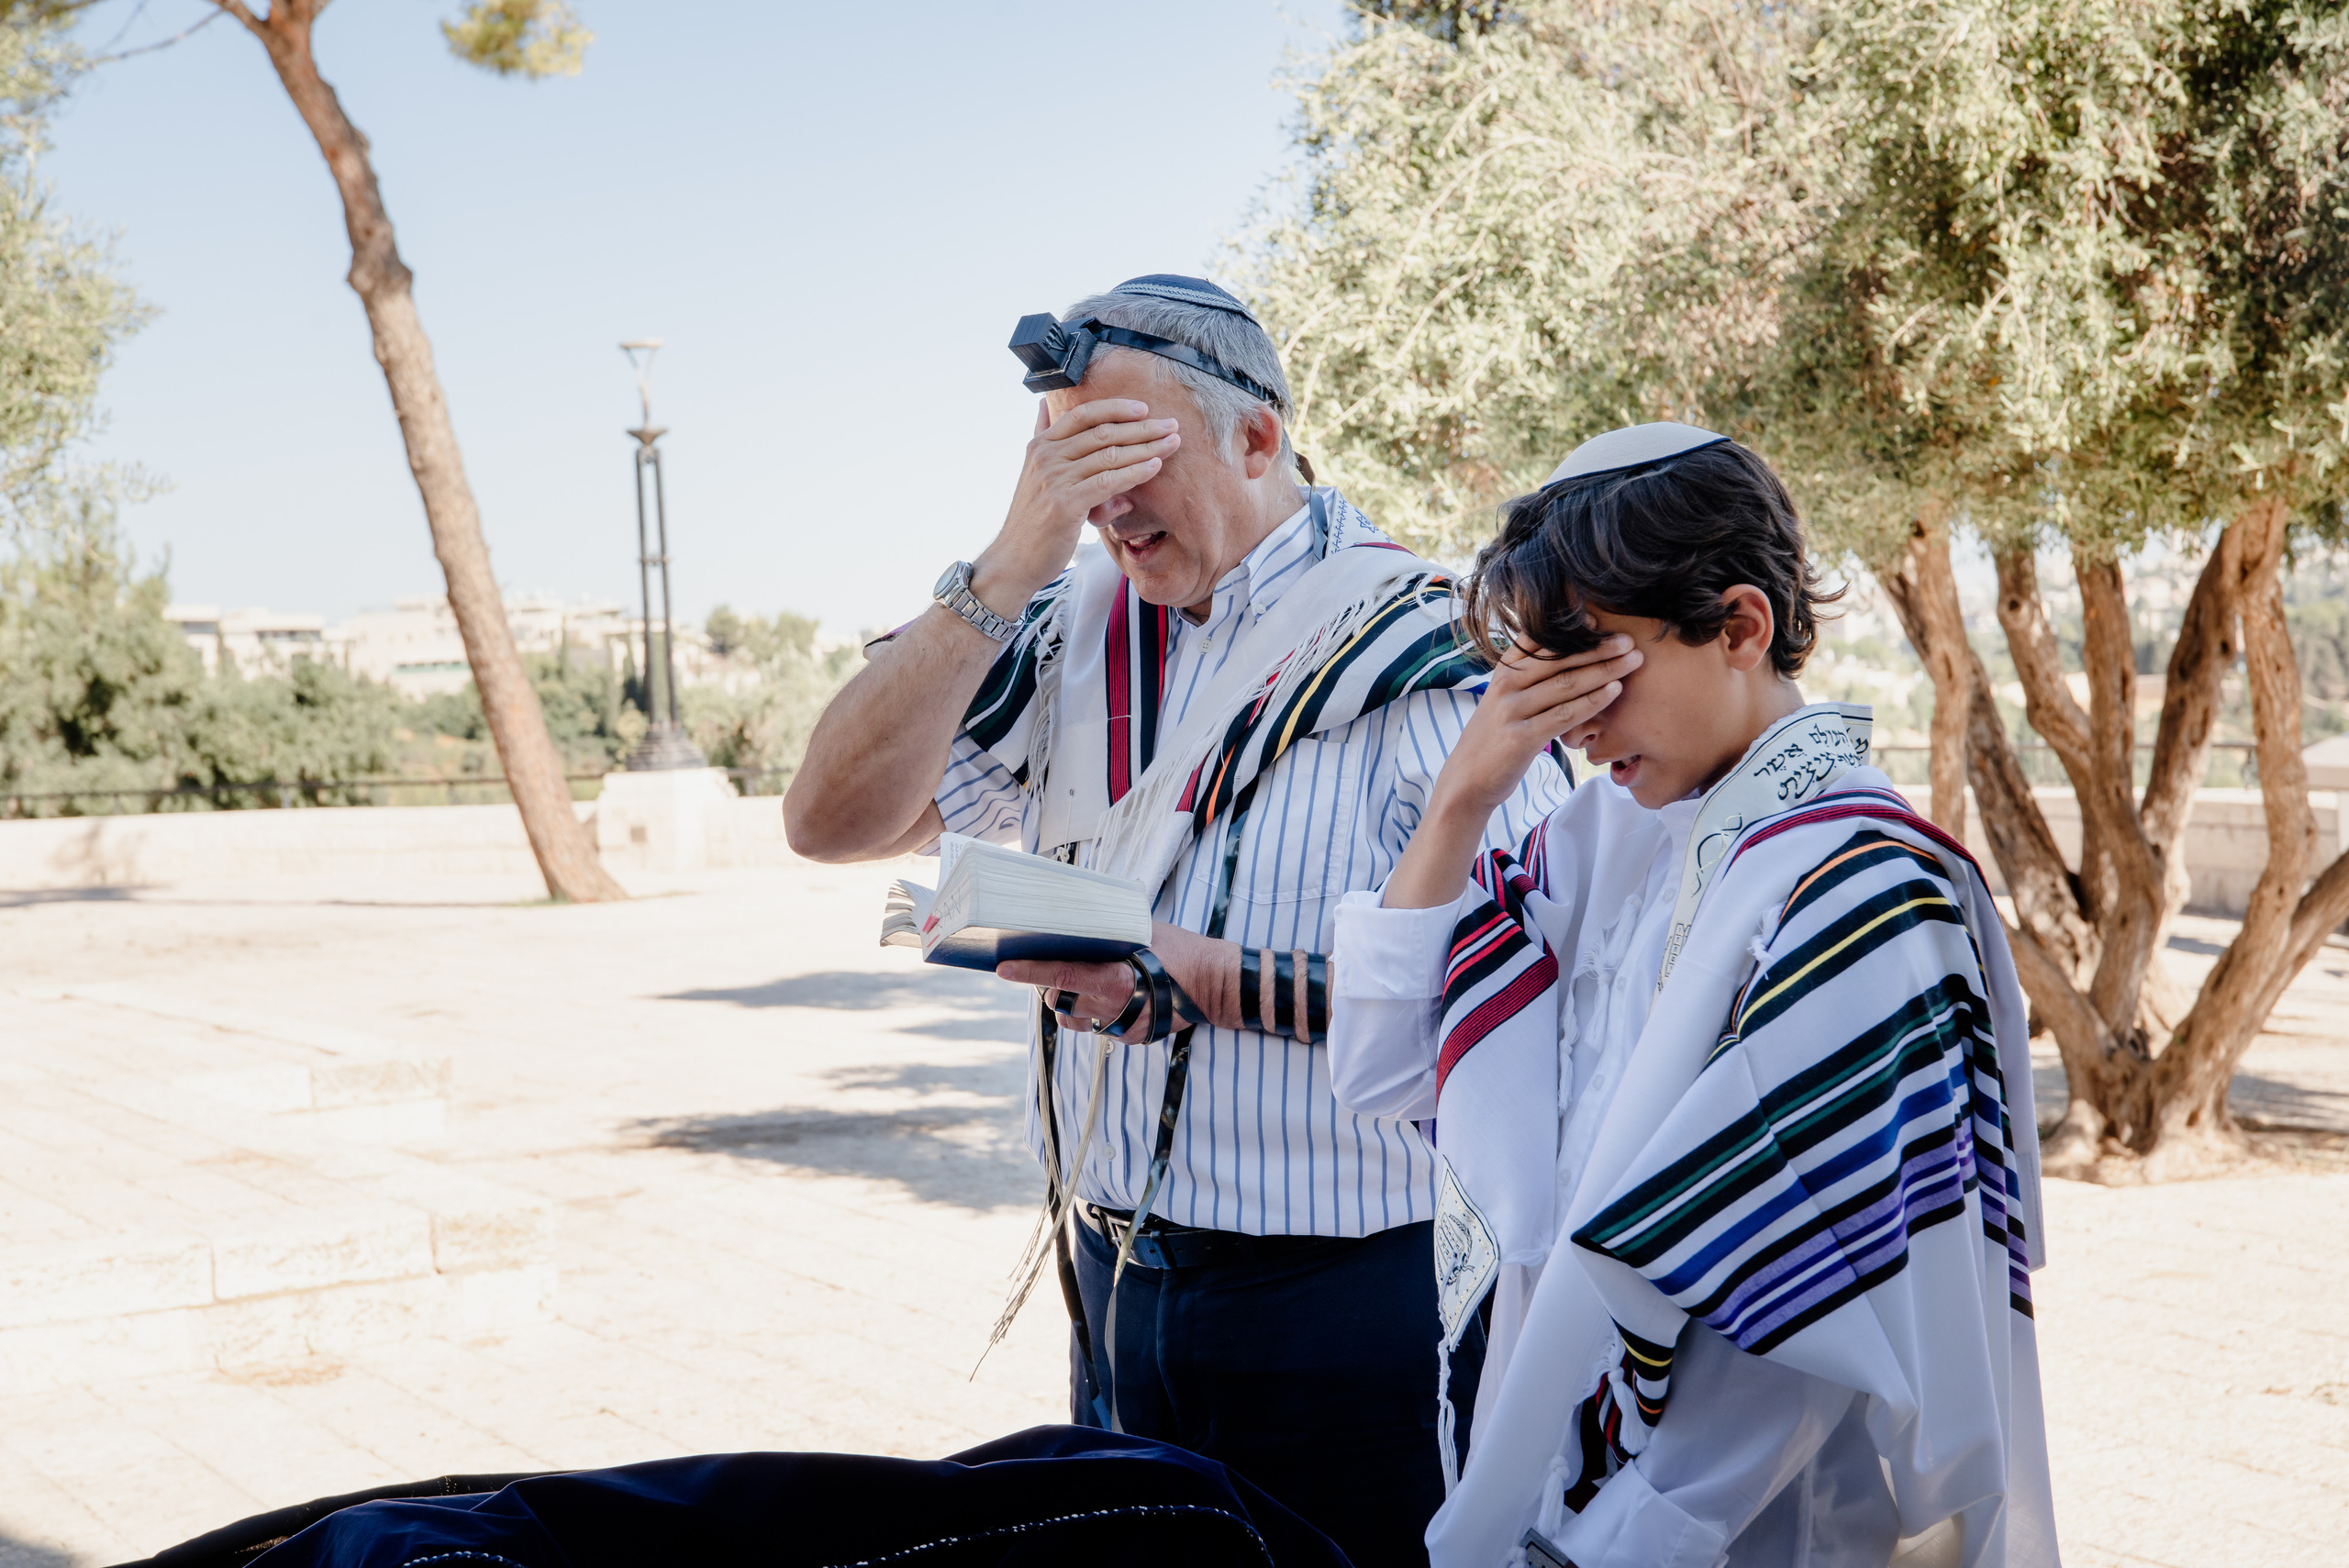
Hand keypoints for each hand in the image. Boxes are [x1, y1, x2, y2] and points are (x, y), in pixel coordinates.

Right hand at [969, 399, 1181, 613]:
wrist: (1015, 559)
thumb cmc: (1032, 520)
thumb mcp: (1032, 471)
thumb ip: (1042, 437)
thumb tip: (1044, 405)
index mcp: (1040, 445)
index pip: (1083, 414)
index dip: (1116, 408)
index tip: (1143, 409)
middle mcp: (1046, 457)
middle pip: (1103, 432)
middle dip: (1142, 427)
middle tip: (1171, 424)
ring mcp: (1054, 479)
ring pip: (1110, 455)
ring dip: (1146, 448)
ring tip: (1172, 443)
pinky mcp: (1065, 503)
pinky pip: (1108, 482)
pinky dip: (1135, 473)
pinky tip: (1154, 467)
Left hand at [998, 921, 1241, 1036]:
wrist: (1216, 986)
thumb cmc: (1181, 951)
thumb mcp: (1144, 930)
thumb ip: (1109, 928)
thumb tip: (1074, 914)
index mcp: (1113, 981)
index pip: (1060, 974)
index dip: (1028, 971)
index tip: (1002, 967)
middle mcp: (1112, 1009)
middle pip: (1060, 1001)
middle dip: (1049, 984)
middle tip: (1046, 964)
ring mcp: (1120, 1028)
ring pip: (1073, 1018)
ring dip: (1068, 1000)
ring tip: (1077, 979)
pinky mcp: (1129, 1038)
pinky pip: (1097, 1025)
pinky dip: (1093, 1009)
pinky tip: (1106, 992)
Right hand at [1437, 636, 1641, 815]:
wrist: (1467, 780)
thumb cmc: (1494, 738)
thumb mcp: (1503, 699)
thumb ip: (1527, 676)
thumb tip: (1562, 655)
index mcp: (1503, 672)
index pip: (1538, 641)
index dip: (1569, 629)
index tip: (1598, 620)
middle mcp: (1506, 686)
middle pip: (1559, 659)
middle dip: (1596, 647)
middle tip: (1627, 639)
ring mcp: (1512, 710)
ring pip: (1566, 684)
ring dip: (1603, 670)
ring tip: (1632, 660)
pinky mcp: (1522, 737)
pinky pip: (1565, 714)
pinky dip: (1593, 701)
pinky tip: (1614, 690)